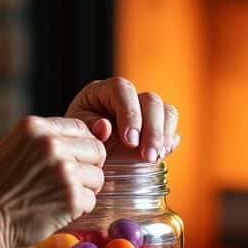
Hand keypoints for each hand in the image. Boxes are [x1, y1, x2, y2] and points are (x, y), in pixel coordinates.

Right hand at [0, 116, 106, 247]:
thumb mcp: (15, 147)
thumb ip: (46, 141)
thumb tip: (87, 142)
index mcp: (36, 127)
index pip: (81, 128)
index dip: (80, 147)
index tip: (71, 161)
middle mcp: (52, 144)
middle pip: (96, 150)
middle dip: (87, 167)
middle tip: (69, 183)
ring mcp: (64, 171)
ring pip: (98, 177)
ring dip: (84, 190)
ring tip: (58, 197)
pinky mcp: (71, 198)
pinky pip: (91, 200)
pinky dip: (78, 209)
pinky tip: (55, 210)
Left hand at [65, 77, 179, 163]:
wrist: (85, 154)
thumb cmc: (78, 139)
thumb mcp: (76, 132)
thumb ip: (89, 128)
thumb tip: (106, 127)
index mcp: (105, 90)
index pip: (123, 90)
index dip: (130, 113)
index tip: (130, 141)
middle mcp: (129, 96)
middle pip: (151, 101)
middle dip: (152, 130)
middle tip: (147, 156)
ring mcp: (145, 110)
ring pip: (166, 111)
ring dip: (164, 135)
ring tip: (155, 157)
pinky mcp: (156, 126)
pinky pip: (171, 127)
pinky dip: (169, 140)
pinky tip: (162, 154)